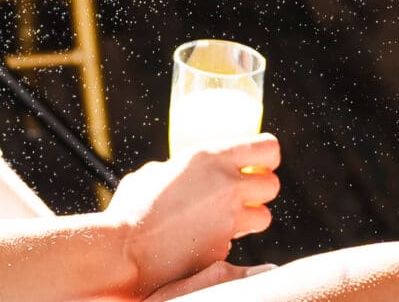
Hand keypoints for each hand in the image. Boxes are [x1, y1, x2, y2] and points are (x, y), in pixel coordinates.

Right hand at [107, 137, 279, 295]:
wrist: (125, 249)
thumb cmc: (132, 208)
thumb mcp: (155, 172)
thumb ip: (177, 170)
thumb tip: (178, 174)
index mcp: (210, 157)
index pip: (268, 148)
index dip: (267, 155)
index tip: (258, 161)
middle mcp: (226, 186)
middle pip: (273, 184)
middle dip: (261, 188)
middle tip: (243, 191)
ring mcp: (228, 220)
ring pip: (264, 217)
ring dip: (251, 217)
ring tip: (227, 217)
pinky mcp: (224, 249)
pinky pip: (236, 241)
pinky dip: (225, 240)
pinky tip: (202, 238)